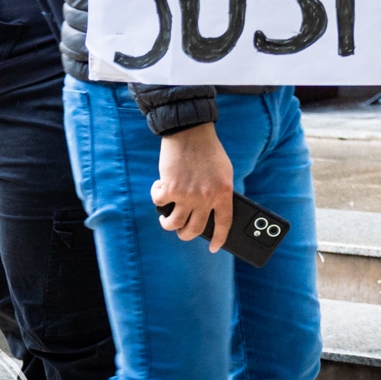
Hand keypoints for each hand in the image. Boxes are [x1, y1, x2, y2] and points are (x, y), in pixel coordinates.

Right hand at [152, 123, 233, 253]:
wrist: (190, 132)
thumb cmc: (208, 151)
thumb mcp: (223, 172)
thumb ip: (219, 192)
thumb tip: (210, 212)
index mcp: (223, 193)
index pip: (224, 223)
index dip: (219, 238)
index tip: (214, 248)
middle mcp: (206, 198)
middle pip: (194, 230)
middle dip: (185, 235)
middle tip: (181, 231)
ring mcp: (187, 195)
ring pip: (173, 223)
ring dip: (167, 222)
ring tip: (165, 216)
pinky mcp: (169, 189)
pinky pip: (158, 202)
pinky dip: (156, 197)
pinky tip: (159, 188)